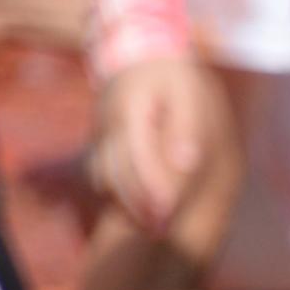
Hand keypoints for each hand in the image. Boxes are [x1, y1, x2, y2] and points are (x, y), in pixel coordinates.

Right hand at [91, 54, 227, 234]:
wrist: (142, 57)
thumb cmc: (174, 79)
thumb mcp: (189, 94)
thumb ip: (187, 127)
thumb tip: (187, 162)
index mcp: (131, 109)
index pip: (137, 154)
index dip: (152, 186)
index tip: (168, 213)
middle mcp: (109, 124)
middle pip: (115, 171)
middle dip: (137, 205)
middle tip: (161, 232)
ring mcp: (101, 134)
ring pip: (103, 175)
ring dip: (124, 204)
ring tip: (153, 230)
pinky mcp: (101, 143)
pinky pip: (101, 173)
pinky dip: (116, 194)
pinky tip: (137, 213)